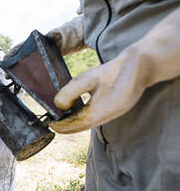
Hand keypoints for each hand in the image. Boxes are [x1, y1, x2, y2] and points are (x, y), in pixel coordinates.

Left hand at [50, 7, 179, 133]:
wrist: (141, 64)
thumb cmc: (116, 71)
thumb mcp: (89, 79)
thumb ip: (71, 92)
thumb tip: (59, 105)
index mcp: (99, 113)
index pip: (75, 126)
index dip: (61, 126)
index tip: (50, 124)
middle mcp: (106, 117)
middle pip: (82, 126)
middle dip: (67, 125)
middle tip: (52, 122)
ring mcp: (113, 113)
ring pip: (89, 122)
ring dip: (75, 121)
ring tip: (61, 117)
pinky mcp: (116, 107)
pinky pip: (96, 115)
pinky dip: (84, 115)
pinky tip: (77, 109)